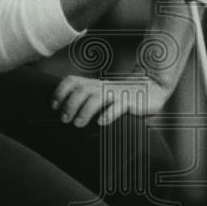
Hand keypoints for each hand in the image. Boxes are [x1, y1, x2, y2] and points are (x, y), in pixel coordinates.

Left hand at [51, 74, 172, 127]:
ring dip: (84, 111)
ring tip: (77, 124)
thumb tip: (64, 114)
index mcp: (94, 84)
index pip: (72, 81)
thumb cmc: (122, 97)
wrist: (152, 89)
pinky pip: (118, 106)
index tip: (54, 106)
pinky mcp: (129, 101)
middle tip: (64, 119)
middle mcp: (103, 87)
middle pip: (82, 90)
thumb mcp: (102, 95)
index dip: (60, 92)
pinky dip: (108, 114)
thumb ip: (87, 99)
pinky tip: (101, 123)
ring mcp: (116, 93)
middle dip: (70, 104)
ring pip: (96, 98)